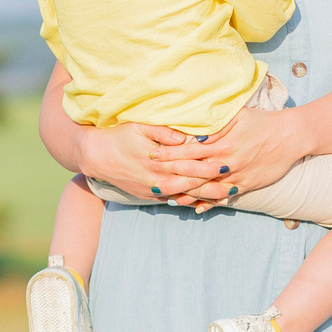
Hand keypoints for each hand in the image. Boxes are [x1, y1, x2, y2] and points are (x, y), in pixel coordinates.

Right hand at [72, 123, 223, 201]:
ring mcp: (153, 190)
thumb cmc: (119, 136)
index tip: (229, 166)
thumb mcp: (140, 127)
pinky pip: (172, 201)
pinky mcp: (148, 196)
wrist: (96, 156)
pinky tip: (202, 204)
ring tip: (224, 198)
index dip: (211, 167)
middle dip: (214, 186)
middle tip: (236, 186)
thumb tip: (184, 136)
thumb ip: (164, 131)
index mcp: (160, 161)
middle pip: (192, 185)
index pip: (191, 166)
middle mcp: (158, 179)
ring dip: (205, 197)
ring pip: (184, 196)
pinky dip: (188, 202)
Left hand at [166, 106, 312, 205]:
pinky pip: (225, 196)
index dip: (169, 153)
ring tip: (169, 197)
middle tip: (152, 179)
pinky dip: (210, 203)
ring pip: (208, 188)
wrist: (291, 136)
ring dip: (187, 194)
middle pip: (194, 172)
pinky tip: (196, 208)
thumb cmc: (263, 122)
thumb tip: (194, 129)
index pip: (189, 150)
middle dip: (171, 176)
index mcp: (222, 142)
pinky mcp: (246, 185)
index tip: (151, 154)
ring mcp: (237, 175)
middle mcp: (227, 161)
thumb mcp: (238, 115)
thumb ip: (215, 123)